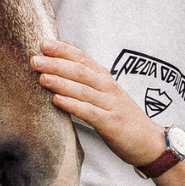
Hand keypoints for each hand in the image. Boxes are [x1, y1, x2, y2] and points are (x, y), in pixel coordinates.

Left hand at [32, 38, 162, 165]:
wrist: (150, 141)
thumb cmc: (123, 116)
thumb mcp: (107, 91)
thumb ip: (88, 73)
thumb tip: (67, 48)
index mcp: (105, 79)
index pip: (83, 59)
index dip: (63, 50)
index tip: (44, 43)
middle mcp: (108, 88)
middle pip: (80, 72)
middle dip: (56, 64)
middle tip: (35, 60)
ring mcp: (110, 105)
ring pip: (83, 90)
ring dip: (61, 83)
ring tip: (42, 78)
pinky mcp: (111, 123)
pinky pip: (89, 112)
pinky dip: (73, 105)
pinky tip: (57, 101)